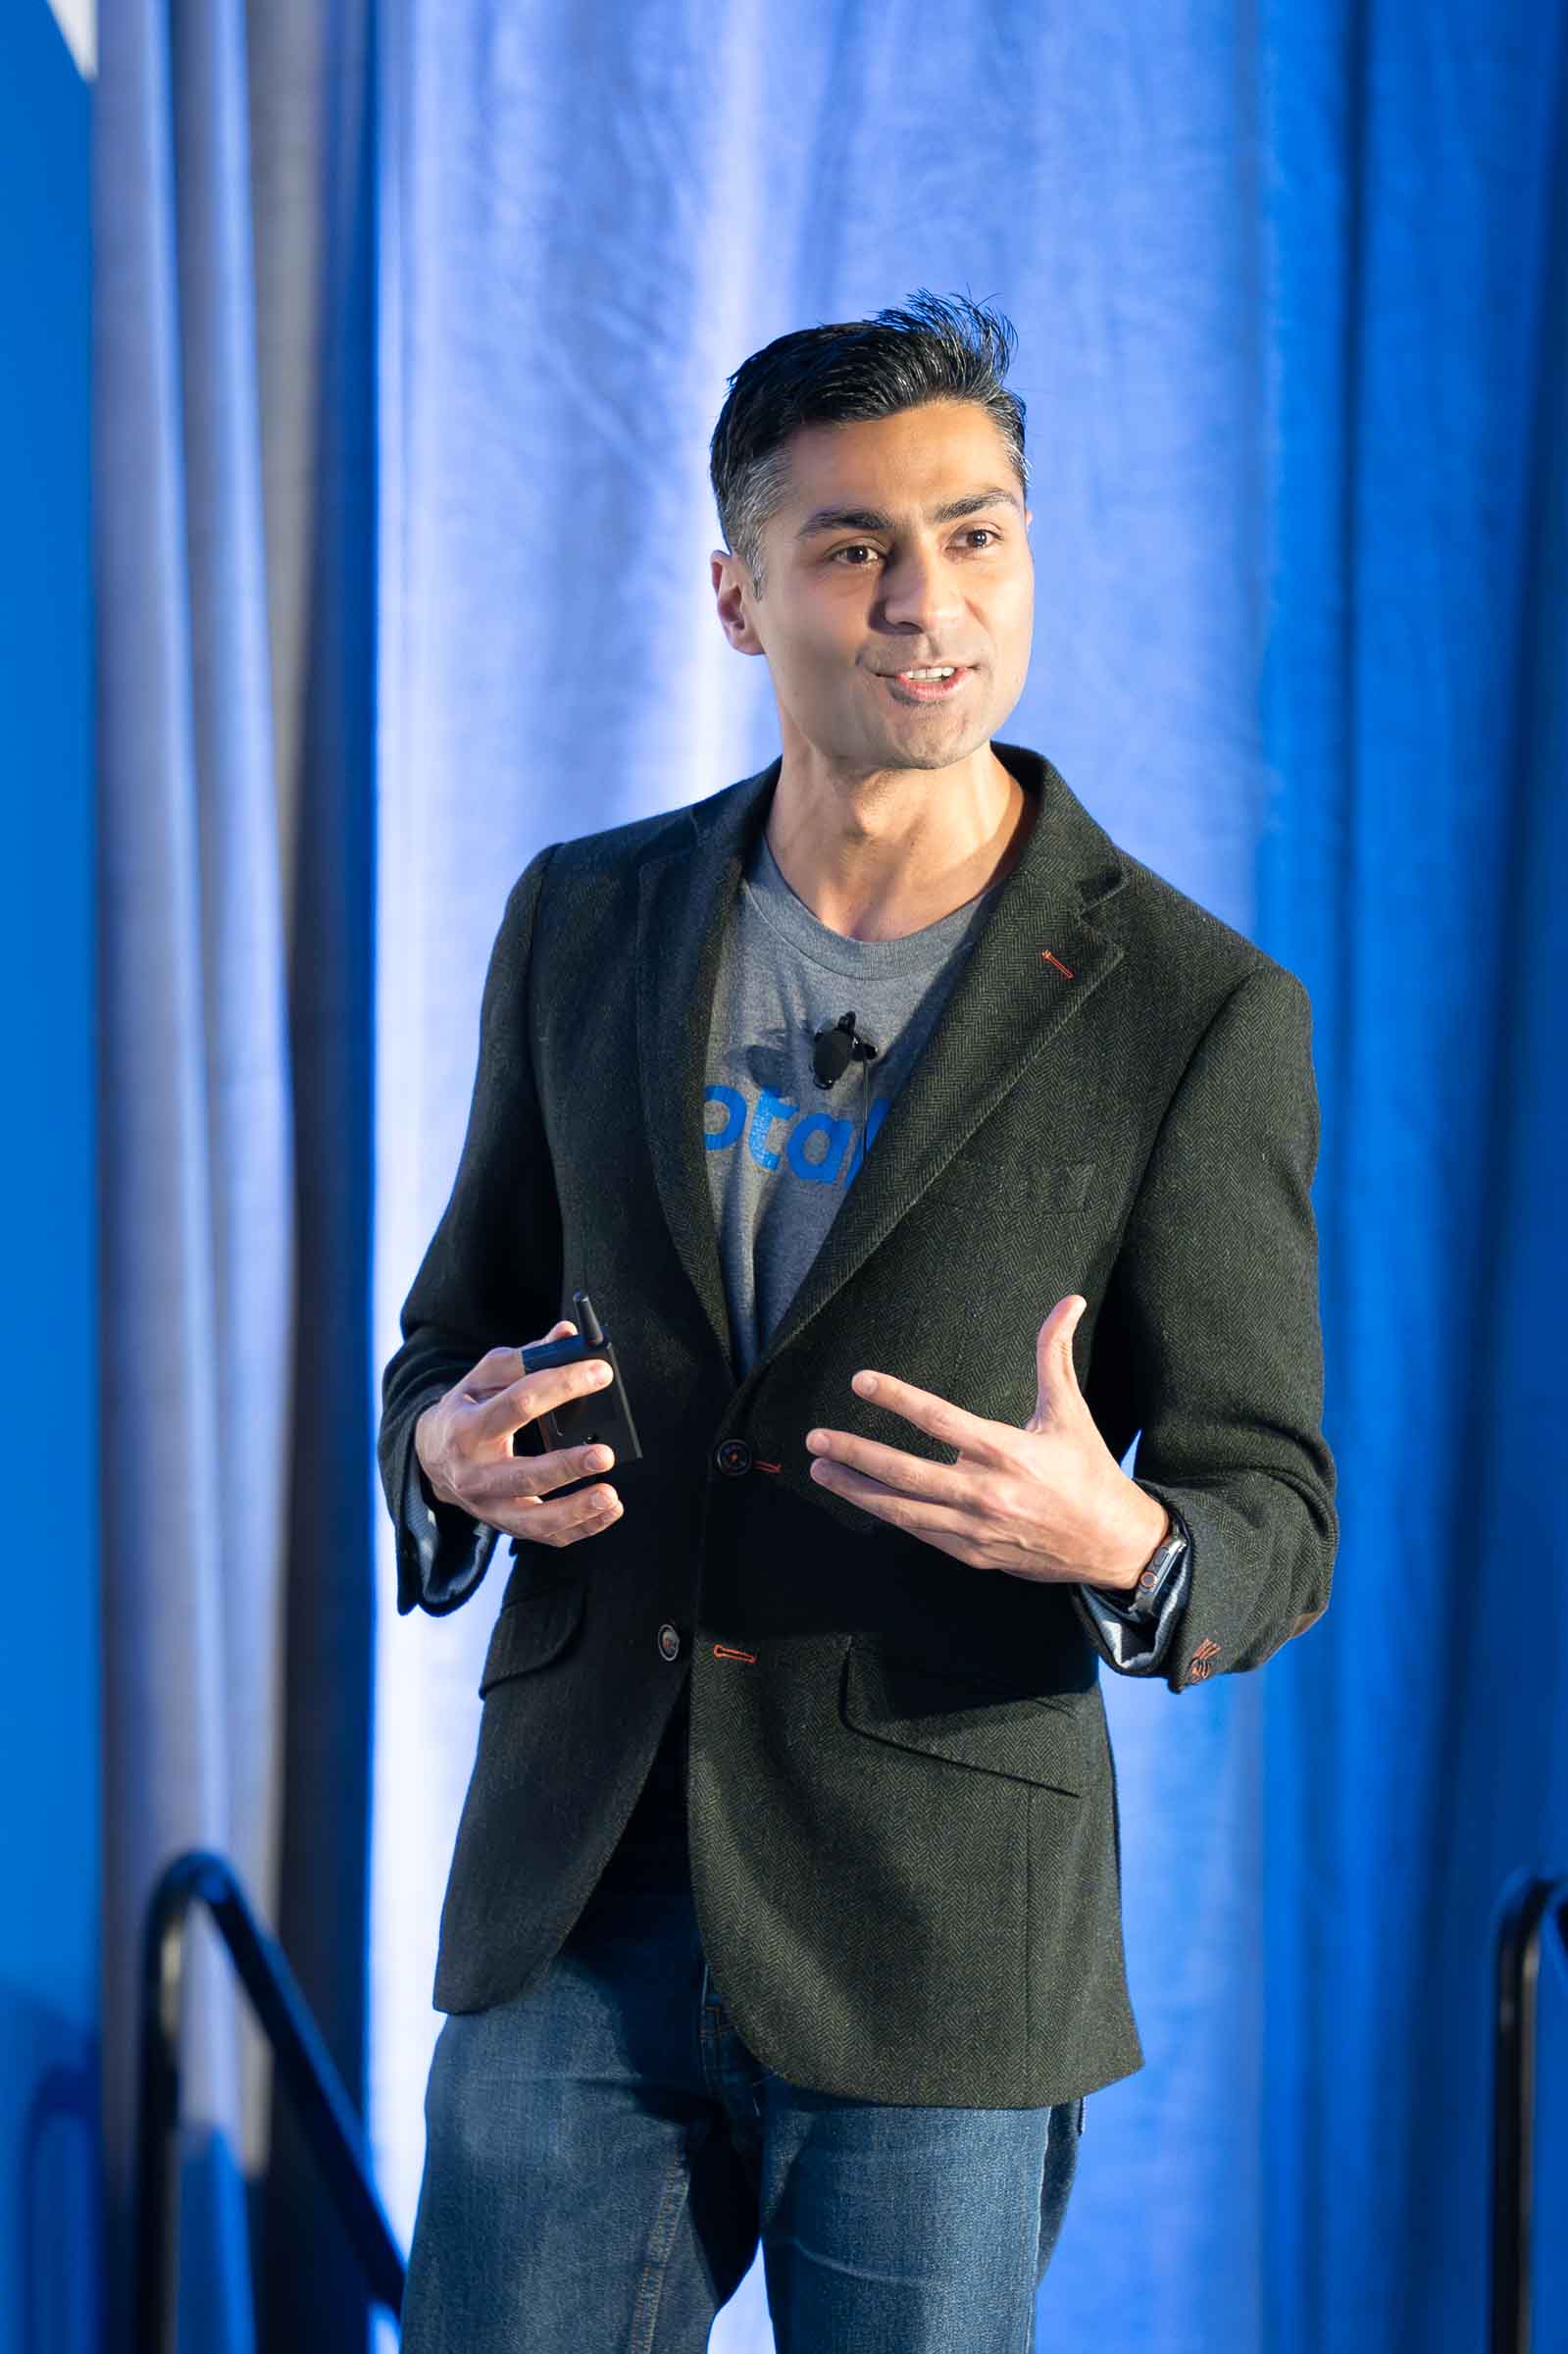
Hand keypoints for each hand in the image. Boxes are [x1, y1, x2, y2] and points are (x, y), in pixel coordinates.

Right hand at [414, 1321, 624, 1547]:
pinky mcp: (505, 1524)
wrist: (429, 1458)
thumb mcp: (484, 1377)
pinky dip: (581, 1528)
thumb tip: (568, 1335)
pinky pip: (546, 1535)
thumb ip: (527, 1358)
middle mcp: (475, 1472)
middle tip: (605, 1454)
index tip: (599, 1373)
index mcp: (469, 1427)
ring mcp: (489, 1504)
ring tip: (610, 1496)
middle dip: (566, 1466)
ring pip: (534, 1519)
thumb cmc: (465, 1411)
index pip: (519, 1404)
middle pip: (524, 1474)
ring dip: (576, 1510)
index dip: (561, 1385)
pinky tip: (609, 1511)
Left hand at [803, 1294, 1168, 1588]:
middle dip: (854, 1452)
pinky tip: (861, 1498)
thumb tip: (1071, 1300)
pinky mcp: (972, 1553)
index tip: (861, 1381)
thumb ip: (1056, 1354)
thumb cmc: (1087, 1470)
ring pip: (901, 1509)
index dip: (896, 1398)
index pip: (938, 1419)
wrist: (1111, 1543)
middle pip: (904, 1472)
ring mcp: (975, 1528)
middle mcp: (984, 1492)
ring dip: (856, 1489)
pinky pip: (920, 1532)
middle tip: (815, 1437)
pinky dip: (888, 1515)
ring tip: (821, 1469)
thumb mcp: (1070, 1410)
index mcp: (1006, 1451)